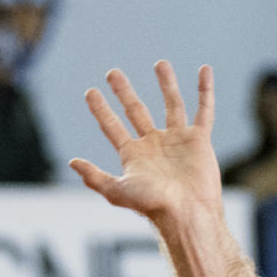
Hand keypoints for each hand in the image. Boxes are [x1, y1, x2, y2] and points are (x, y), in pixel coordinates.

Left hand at [71, 62, 222, 225]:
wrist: (187, 213)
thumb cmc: (152, 205)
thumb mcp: (117, 191)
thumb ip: (94, 176)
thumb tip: (71, 162)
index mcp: (133, 155)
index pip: (112, 126)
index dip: (100, 109)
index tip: (90, 92)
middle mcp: (153, 144)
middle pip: (136, 110)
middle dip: (124, 92)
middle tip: (112, 72)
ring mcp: (177, 140)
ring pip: (171, 104)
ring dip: (166, 84)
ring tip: (159, 63)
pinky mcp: (199, 139)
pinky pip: (204, 110)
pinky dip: (205, 90)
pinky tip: (204, 70)